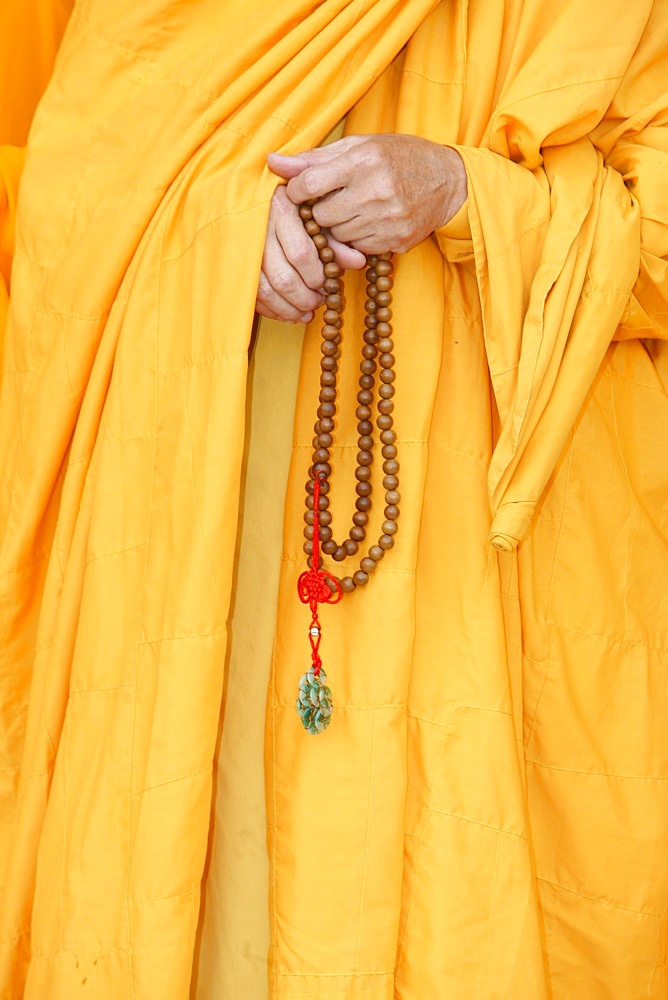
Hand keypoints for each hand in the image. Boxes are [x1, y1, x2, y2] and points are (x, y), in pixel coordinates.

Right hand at [255, 185, 364, 323]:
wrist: (250, 195)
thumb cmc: (292, 206)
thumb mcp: (315, 214)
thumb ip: (335, 239)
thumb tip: (358, 262)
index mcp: (281, 208)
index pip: (301, 254)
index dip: (316, 276)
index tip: (326, 283)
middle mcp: (258, 228)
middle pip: (284, 278)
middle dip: (305, 298)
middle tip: (318, 301)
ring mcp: (242, 247)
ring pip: (265, 290)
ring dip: (289, 308)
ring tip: (305, 311)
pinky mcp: (233, 263)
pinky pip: (252, 294)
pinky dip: (271, 309)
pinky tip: (286, 312)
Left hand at [267, 133, 466, 255]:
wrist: (447, 182)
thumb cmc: (399, 158)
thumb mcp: (360, 146)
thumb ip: (315, 158)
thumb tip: (272, 162)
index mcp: (364, 159)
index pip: (309, 183)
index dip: (297, 191)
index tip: (300, 191)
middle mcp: (375, 190)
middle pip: (321, 215)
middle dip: (319, 211)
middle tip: (332, 201)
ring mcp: (387, 219)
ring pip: (338, 236)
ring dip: (338, 227)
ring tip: (354, 210)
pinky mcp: (395, 241)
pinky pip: (357, 249)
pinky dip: (357, 239)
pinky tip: (370, 223)